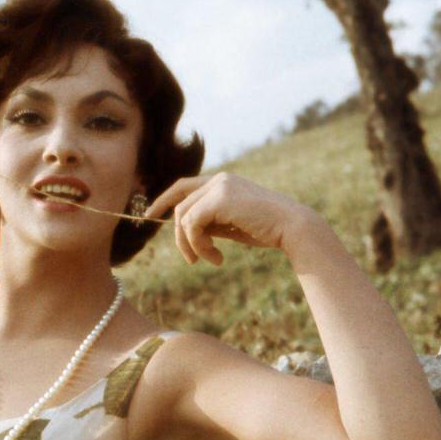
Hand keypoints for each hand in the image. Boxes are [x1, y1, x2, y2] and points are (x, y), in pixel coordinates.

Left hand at [142, 171, 316, 265]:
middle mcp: (219, 179)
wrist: (291, 227)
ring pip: (183, 217)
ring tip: (211, 260)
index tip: (149, 216)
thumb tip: (185, 230)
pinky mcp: (220, 198)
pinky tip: (217, 258)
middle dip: (179, 237)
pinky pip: (192, 224)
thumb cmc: (266, 230)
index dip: (163, 200)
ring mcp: (219, 186)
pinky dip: (199, 245)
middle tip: (191, 260)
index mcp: (222, 182)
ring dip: (191, 245)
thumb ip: (209, 222)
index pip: (183, 187)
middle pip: (180, 207)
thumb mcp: (231, 225)